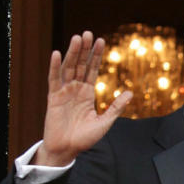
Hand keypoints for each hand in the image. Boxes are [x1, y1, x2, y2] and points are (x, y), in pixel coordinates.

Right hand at [37, 32, 131, 167]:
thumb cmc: (85, 138)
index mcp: (87, 93)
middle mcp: (75, 89)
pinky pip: (53, 79)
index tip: (101, 40)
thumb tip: (130, 92)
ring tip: (77, 38)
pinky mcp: (53, 98)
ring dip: (73, 53)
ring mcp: (64, 92)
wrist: (67, 150)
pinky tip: (56, 54)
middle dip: (85, 50)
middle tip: (89, 33)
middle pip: (81, 65)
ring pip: (68, 68)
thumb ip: (116, 107)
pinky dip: (54, 67)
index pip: (92, 70)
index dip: (96, 56)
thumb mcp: (105, 122)